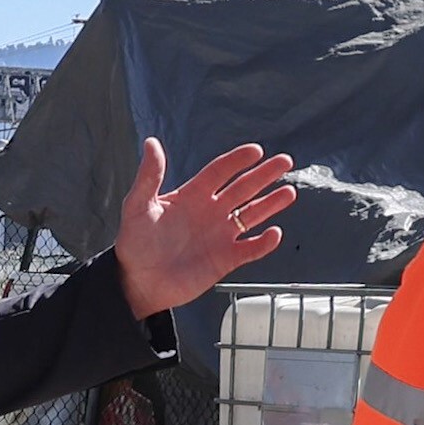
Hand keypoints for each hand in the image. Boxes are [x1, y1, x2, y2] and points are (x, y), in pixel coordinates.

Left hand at [111, 138, 297, 316]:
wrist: (137, 282)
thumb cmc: (134, 243)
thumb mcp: (138, 206)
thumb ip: (149, 176)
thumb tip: (151, 142)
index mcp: (192, 196)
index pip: (220, 171)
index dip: (237, 160)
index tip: (256, 150)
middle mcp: (210, 212)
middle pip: (243, 189)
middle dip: (264, 175)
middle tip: (285, 161)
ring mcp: (220, 235)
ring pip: (252, 215)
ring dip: (271, 204)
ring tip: (289, 192)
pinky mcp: (225, 260)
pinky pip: (251, 249)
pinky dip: (264, 243)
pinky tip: (274, 233)